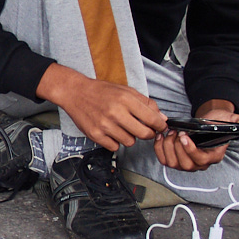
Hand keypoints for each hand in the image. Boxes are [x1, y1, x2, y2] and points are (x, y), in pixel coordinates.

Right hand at [37, 65, 166, 149]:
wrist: (76, 93)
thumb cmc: (102, 91)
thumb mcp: (126, 91)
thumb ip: (146, 103)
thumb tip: (162, 118)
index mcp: (126, 100)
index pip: (152, 119)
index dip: (160, 126)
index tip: (160, 127)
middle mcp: (116, 113)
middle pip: (144, 134)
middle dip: (148, 134)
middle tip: (144, 130)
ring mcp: (105, 125)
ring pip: (130, 142)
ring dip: (129, 137)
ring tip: (122, 127)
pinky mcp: (96, 135)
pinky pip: (114, 147)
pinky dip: (115, 141)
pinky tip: (111, 132)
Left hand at [153, 101, 238, 171]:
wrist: (209, 121)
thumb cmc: (219, 122)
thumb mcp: (233, 119)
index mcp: (214, 156)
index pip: (201, 160)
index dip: (190, 150)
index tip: (184, 136)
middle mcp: (200, 163)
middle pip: (185, 164)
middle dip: (176, 147)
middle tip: (175, 132)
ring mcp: (187, 162)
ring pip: (173, 163)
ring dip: (167, 147)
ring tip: (169, 132)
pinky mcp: (176, 158)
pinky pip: (164, 160)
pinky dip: (159, 149)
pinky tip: (161, 136)